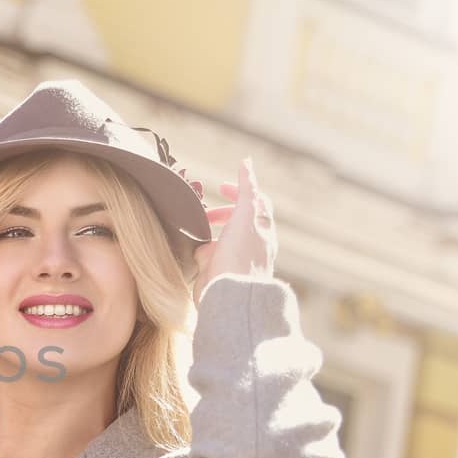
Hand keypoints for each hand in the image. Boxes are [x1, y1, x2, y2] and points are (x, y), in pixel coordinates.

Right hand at [192, 158, 275, 304]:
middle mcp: (251, 244)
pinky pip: (208, 257)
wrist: (230, 295)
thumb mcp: (244, 215)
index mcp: (262, 229)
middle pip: (237, 220)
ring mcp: (235, 259)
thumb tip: (247, 162)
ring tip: (197, 232)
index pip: (256, 202)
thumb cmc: (240, 255)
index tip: (220, 187)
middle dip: (220, 214)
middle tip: (204, 212)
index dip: (239, 191)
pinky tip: (196, 254)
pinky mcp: (220, 273)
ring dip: (208, 235)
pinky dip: (201, 252)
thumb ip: (246, 189)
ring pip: (220, 239)